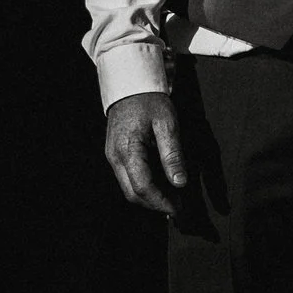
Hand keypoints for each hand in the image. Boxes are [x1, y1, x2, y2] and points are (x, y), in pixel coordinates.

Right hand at [103, 92, 189, 215]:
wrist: (130, 83)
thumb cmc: (149, 100)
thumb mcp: (167, 123)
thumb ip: (172, 154)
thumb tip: (180, 182)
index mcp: (127, 149)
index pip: (143, 187)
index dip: (161, 202)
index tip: (179, 208)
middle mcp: (115, 157)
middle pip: (133, 193)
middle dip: (155, 205)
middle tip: (177, 207)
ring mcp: (112, 157)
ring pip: (128, 189)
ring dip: (149, 198)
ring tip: (172, 198)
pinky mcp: (114, 154)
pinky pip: (127, 178)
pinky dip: (143, 186)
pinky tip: (160, 184)